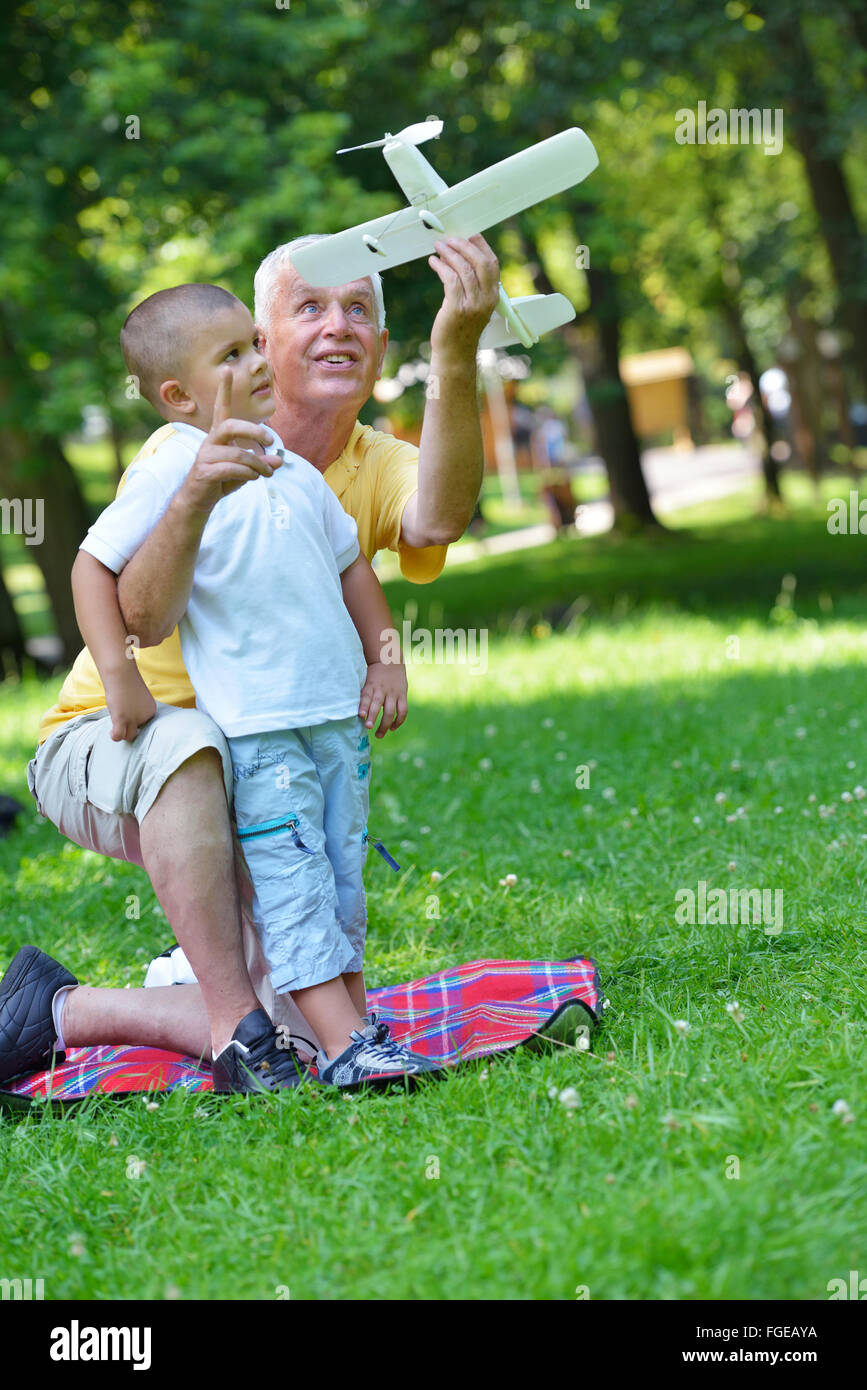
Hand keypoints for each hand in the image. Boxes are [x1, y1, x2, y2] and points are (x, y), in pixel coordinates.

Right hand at [105, 666, 156, 741]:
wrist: (121, 673)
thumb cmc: (127, 681)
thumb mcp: (136, 696)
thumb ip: (136, 707)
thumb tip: (128, 716)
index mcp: (151, 710)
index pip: (143, 723)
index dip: (134, 720)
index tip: (127, 710)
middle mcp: (145, 716)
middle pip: (137, 730)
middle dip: (129, 726)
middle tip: (120, 715)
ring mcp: (133, 719)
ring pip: (129, 736)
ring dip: (122, 732)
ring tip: (116, 726)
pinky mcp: (121, 719)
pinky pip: (119, 736)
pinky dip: (115, 736)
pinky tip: (111, 731)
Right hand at [180, 368, 281, 515]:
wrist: (198, 501)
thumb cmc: (222, 480)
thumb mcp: (246, 470)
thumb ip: (262, 463)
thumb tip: (279, 459)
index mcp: (219, 436)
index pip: (222, 409)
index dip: (224, 390)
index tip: (226, 370)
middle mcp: (210, 442)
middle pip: (230, 426)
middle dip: (253, 431)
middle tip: (270, 441)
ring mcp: (205, 456)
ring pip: (236, 453)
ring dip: (257, 463)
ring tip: (267, 472)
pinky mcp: (204, 472)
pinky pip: (230, 469)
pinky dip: (247, 473)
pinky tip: (254, 478)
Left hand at [359, 661, 407, 738]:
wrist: (390, 660)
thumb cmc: (374, 675)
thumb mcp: (366, 681)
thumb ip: (363, 695)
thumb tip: (356, 712)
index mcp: (371, 685)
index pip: (366, 696)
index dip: (363, 706)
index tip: (360, 715)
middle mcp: (382, 689)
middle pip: (378, 704)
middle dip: (373, 716)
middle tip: (368, 727)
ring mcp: (393, 693)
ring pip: (391, 710)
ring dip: (385, 724)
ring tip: (379, 735)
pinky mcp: (403, 695)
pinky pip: (403, 710)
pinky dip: (398, 721)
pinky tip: (392, 728)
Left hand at [428, 234, 499, 362]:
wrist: (455, 354)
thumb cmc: (461, 328)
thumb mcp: (474, 305)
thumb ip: (473, 285)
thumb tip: (459, 256)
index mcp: (494, 296)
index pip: (492, 263)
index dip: (480, 246)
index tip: (468, 235)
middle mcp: (486, 299)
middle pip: (480, 262)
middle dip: (464, 245)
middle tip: (449, 239)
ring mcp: (473, 304)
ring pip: (464, 269)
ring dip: (450, 253)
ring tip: (438, 246)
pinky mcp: (457, 308)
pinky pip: (450, 279)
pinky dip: (441, 266)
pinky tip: (433, 261)